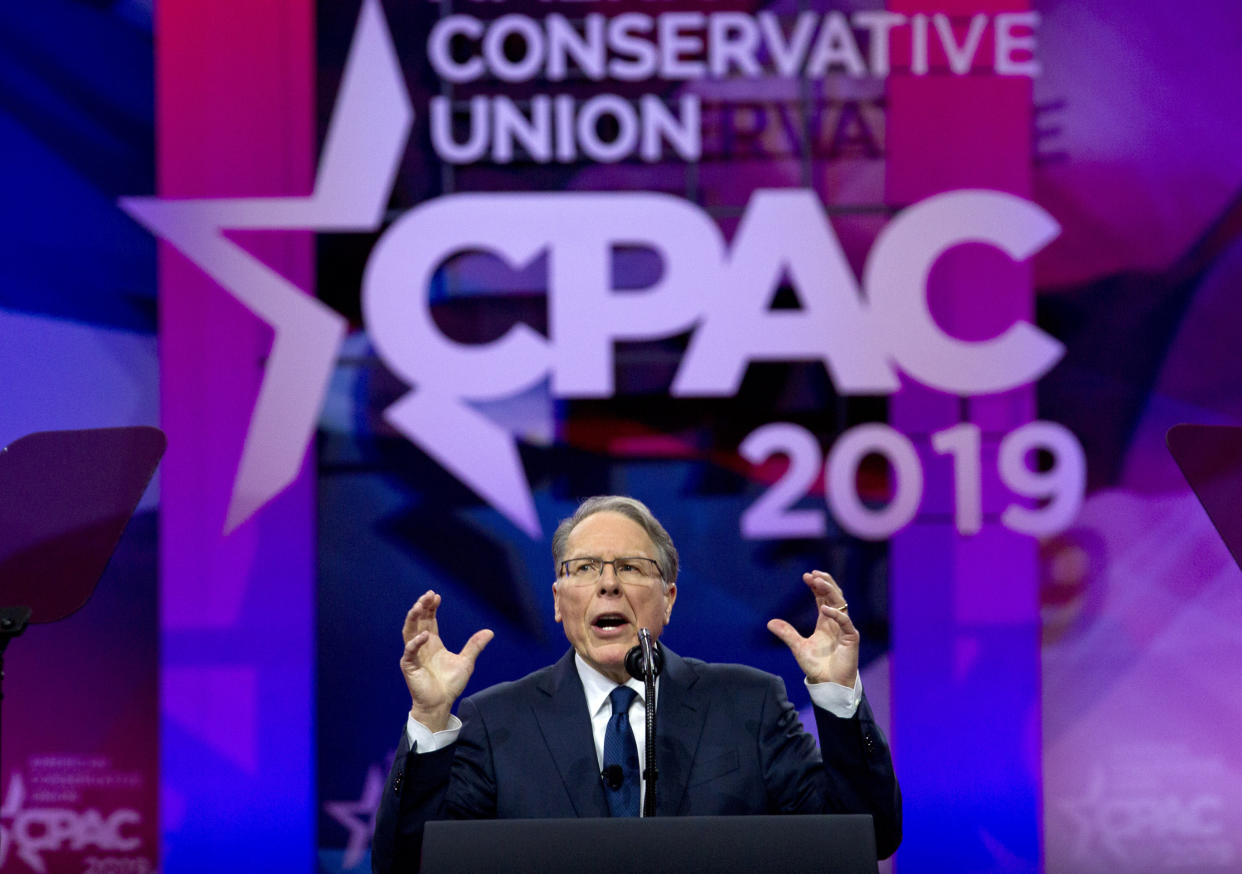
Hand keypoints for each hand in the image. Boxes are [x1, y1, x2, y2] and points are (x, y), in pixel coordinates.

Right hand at [401, 590, 493, 731]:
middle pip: (418, 621)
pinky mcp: (409, 666)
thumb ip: (475, 646)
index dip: (431, 607)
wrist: (441, 703)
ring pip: (408, 632)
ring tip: (419, 606)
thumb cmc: (450, 684)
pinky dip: (415, 643)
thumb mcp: (466, 662)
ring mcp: (413, 655)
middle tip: (428, 595)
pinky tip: (425, 635)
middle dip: (421, 607)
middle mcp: (421, 646)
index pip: (429, 620)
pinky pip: (409, 651)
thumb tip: (490, 631)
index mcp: (433, 643)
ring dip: (413, 618)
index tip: (436, 596)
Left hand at [767, 570, 858, 687]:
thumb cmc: (817, 667)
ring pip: (841, 604)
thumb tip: (770, 622)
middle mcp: (836, 622)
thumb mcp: (798, 647)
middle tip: (813, 574)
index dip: (817, 586)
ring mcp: (845, 629)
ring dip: (830, 592)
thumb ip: (787, 633)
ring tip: (818, 582)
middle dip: (825, 583)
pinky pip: (845, 623)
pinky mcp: (851, 639)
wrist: (829, 684)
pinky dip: (836, 615)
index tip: (806, 576)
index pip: (823, 598)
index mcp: (825, 622)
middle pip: (834, 596)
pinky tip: (824, 609)